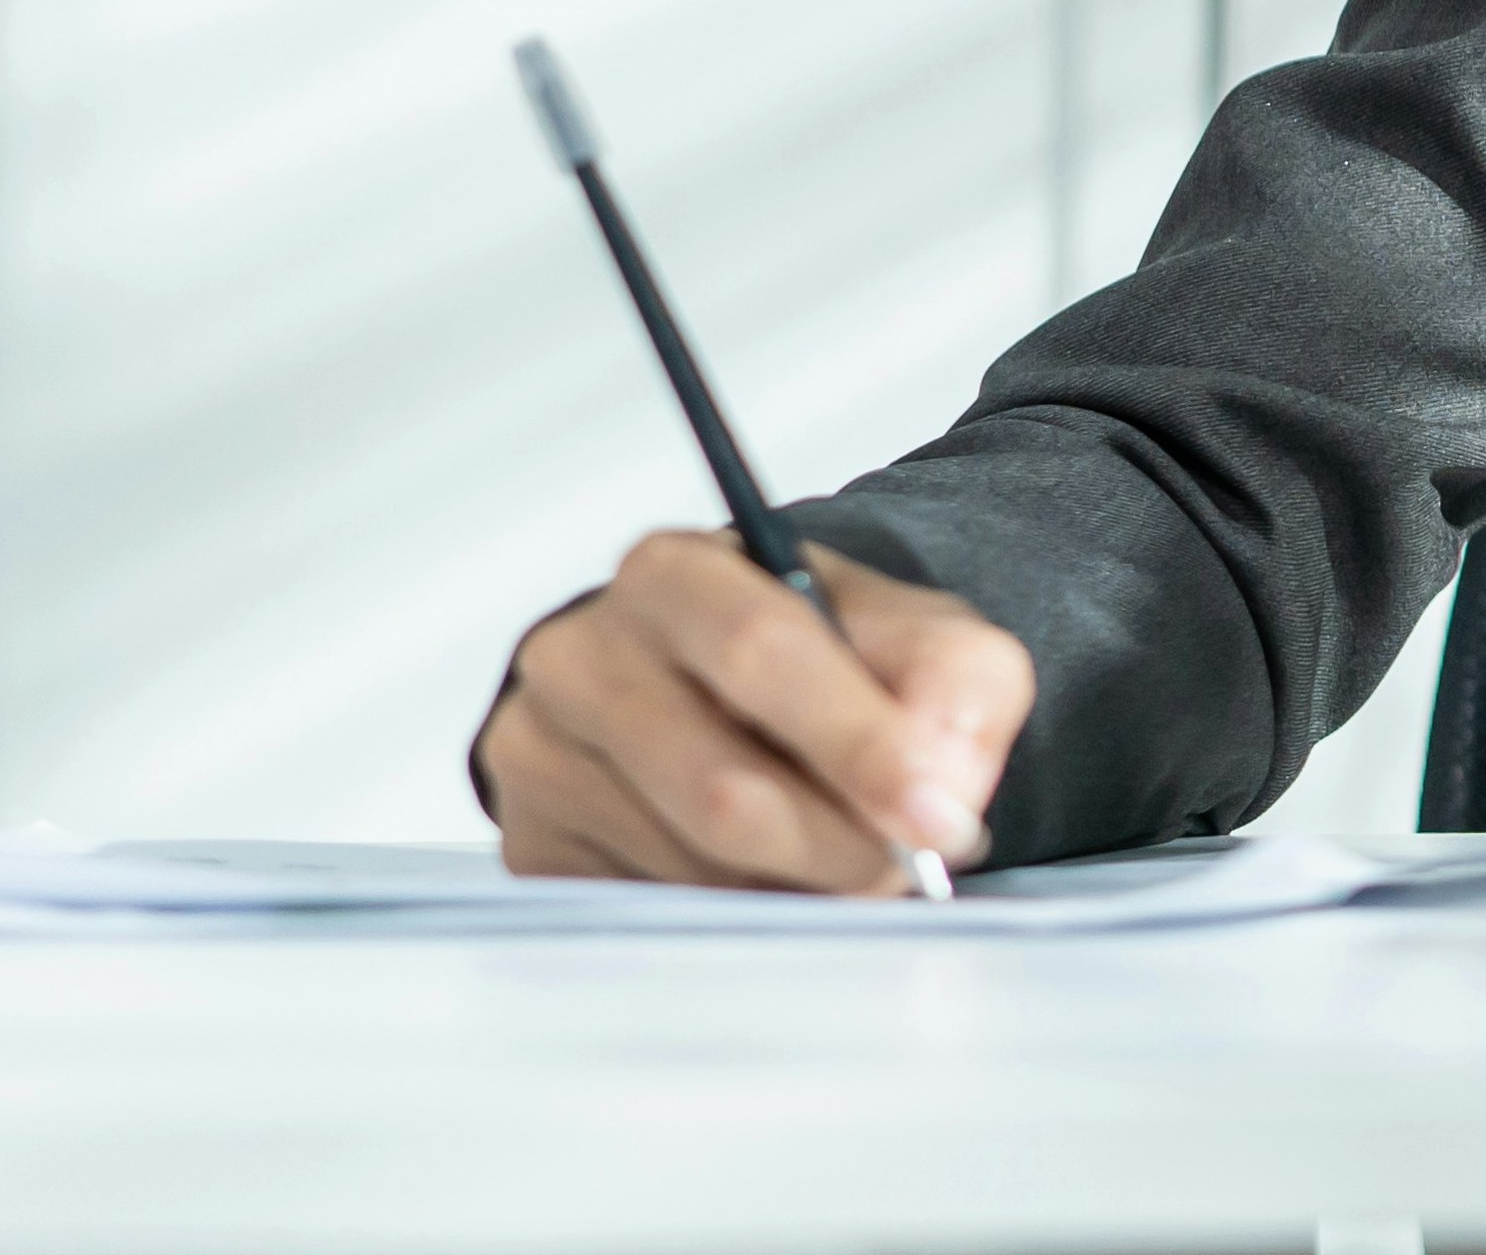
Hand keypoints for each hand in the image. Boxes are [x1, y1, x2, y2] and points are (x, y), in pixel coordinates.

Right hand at [477, 532, 1030, 892]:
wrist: (730, 691)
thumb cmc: (828, 657)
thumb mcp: (918, 637)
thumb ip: (953, 686)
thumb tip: (938, 787)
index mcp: (675, 573)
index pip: (760, 654)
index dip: (856, 744)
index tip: (934, 815)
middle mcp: (582, 656)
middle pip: (718, 788)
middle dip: (836, 845)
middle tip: (905, 867)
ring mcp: (541, 755)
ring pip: (689, 867)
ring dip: (790, 884)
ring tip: (836, 855)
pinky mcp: (532, 843)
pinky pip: (650, 910)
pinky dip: (734, 911)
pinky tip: (766, 872)